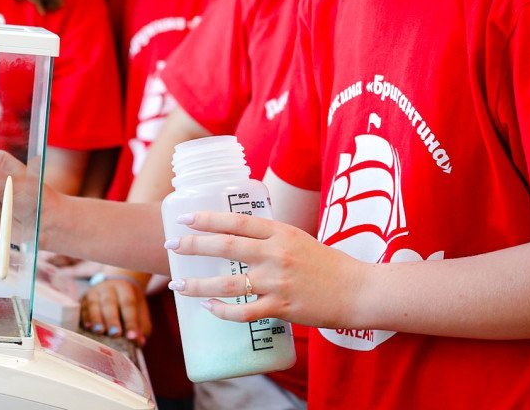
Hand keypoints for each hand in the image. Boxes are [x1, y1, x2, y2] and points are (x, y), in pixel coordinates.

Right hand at [80, 271, 151, 343]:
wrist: (115, 285)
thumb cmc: (129, 305)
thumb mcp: (139, 311)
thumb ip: (141, 327)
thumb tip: (138, 342)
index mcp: (125, 289)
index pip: (129, 304)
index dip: (131, 321)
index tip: (132, 337)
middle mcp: (109, 288)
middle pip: (109, 303)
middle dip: (112, 319)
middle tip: (115, 334)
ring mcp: (94, 292)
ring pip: (93, 304)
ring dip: (95, 319)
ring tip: (99, 331)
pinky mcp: (83, 299)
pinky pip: (82, 308)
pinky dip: (84, 317)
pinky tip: (87, 327)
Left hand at [166, 211, 365, 328]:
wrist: (358, 290)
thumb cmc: (328, 264)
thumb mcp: (300, 239)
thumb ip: (271, 238)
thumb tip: (240, 237)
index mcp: (281, 232)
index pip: (237, 220)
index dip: (208, 218)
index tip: (185, 218)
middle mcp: (277, 254)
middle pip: (226, 246)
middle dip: (194, 245)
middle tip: (171, 244)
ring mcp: (278, 282)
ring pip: (228, 283)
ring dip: (199, 285)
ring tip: (178, 286)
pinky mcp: (282, 308)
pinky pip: (244, 312)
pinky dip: (223, 312)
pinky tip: (209, 309)